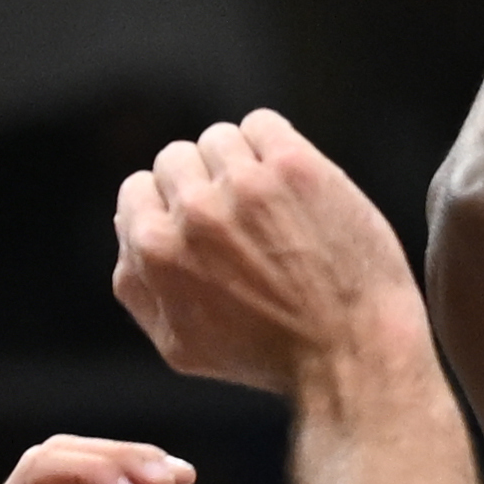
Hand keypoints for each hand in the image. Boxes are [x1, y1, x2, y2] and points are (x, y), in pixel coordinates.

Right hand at [112, 111, 431, 406]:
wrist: (354, 354)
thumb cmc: (272, 357)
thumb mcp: (180, 345)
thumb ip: (139, 285)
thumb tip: (129, 231)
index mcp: (154, 249)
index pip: (138, 189)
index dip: (172, 209)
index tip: (206, 230)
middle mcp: (193, 210)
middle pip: (176, 159)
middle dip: (205, 186)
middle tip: (247, 226)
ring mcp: (245, 183)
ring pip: (220, 139)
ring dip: (243, 165)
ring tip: (276, 210)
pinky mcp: (294, 166)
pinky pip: (263, 125)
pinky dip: (276, 146)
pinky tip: (297, 187)